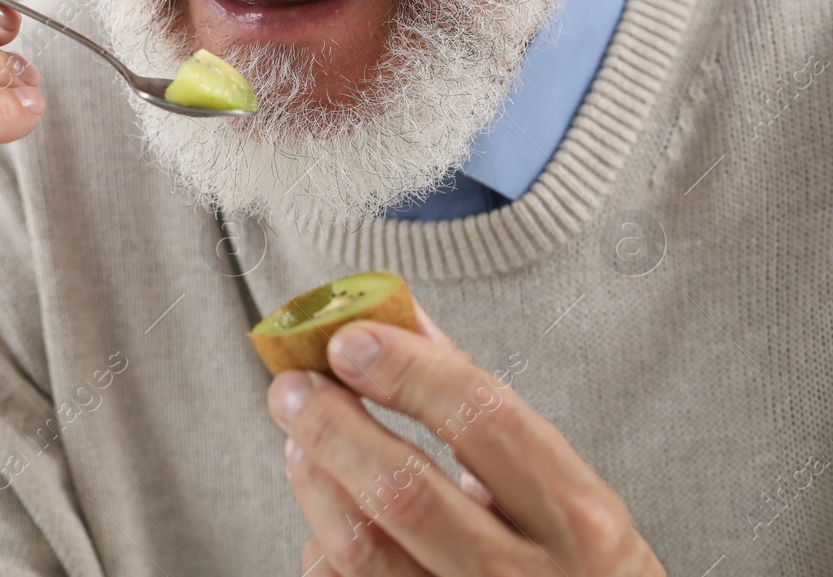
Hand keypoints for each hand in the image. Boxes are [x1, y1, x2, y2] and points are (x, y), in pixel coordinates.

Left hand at [265, 304, 665, 575]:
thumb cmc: (573, 562)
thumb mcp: (559, 484)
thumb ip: (475, 400)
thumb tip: (398, 319)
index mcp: (577, 517)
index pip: (484, 420)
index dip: (407, 371)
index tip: (349, 339)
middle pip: (405, 492)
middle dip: (333, 425)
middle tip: (294, 386)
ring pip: (362, 548)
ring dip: (315, 478)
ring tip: (299, 439)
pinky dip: (323, 543)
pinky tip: (327, 512)